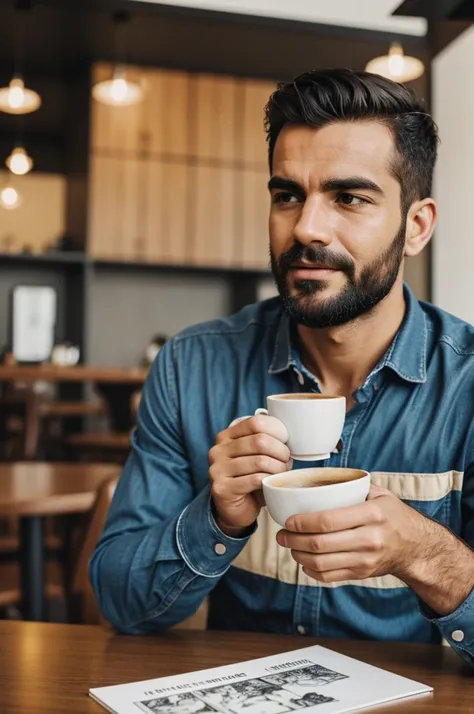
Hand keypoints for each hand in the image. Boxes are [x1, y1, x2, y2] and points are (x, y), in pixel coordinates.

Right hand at [209, 414, 290, 535]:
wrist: (235, 510)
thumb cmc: (249, 479)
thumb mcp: (254, 455)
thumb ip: (264, 441)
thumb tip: (289, 434)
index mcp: (226, 436)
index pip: (255, 423)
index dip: (277, 430)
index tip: (286, 441)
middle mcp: (218, 450)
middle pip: (259, 441)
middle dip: (281, 451)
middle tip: (287, 460)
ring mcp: (217, 469)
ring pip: (260, 461)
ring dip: (278, 468)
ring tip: (283, 472)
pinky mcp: (222, 488)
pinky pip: (255, 480)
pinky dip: (270, 480)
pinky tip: (273, 483)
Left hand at [276, 485, 427, 582]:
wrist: (417, 547)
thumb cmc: (394, 516)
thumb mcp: (381, 495)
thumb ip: (354, 487)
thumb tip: (320, 479)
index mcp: (372, 514)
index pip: (328, 520)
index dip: (302, 522)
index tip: (288, 520)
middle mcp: (369, 539)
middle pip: (320, 544)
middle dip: (293, 540)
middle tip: (281, 535)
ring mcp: (365, 560)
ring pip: (321, 563)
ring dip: (298, 556)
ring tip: (289, 547)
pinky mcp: (362, 574)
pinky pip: (330, 576)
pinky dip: (311, 571)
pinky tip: (304, 562)